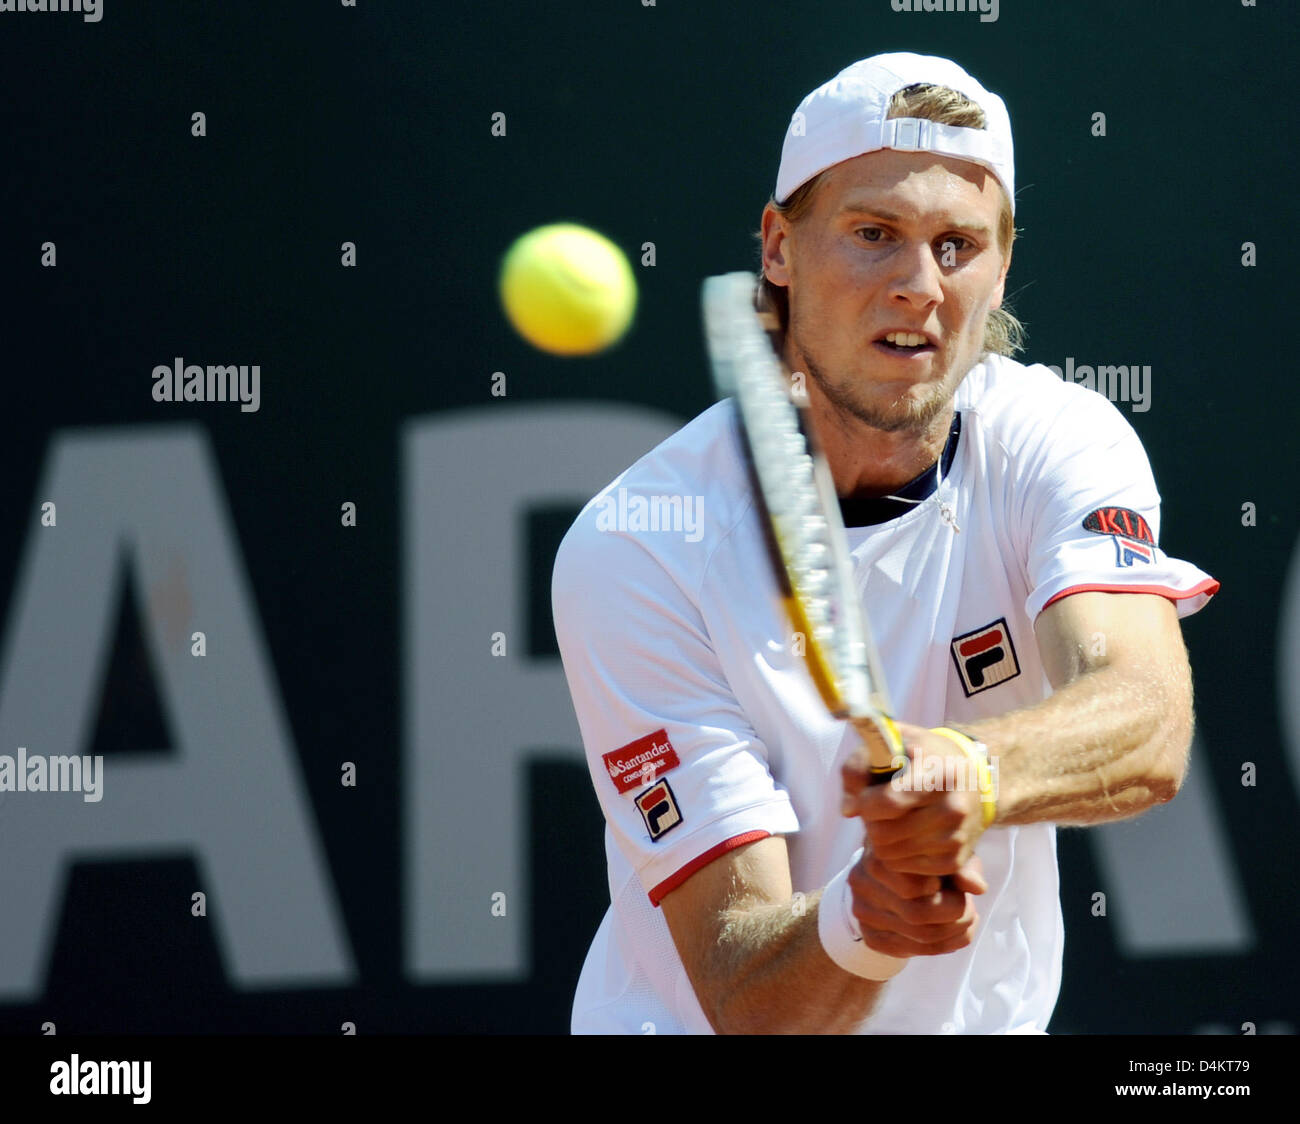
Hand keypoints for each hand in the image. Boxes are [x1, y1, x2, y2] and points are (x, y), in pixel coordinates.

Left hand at [840, 722, 990, 878]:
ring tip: (891, 820)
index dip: (865, 802)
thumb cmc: (919, 756)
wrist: (968, 776)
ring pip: (889, 854)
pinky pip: (904, 869)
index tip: (864, 795)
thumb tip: (849, 810)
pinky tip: (903, 835)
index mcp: (941, 773)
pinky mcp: (955, 860)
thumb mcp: (888, 743)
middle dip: (870, 821)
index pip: (889, 802)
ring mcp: (957, 837)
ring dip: (881, 839)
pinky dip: (895, 855)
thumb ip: (858, 767)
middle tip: (877, 809)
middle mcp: (955, 807)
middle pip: (884, 833)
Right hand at [847, 848, 986, 957]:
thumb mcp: (944, 853)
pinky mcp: (871, 936)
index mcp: (880, 853)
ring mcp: (863, 912)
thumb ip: (962, 866)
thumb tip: (978, 888)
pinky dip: (943, 946)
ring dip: (954, 933)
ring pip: (919, 936)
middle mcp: (863, 881)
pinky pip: (912, 950)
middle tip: (970, 909)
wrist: (888, 874)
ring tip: (968, 920)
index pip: (914, 886)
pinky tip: (954, 934)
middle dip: (956, 916)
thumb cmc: (923, 859)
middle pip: (917, 914)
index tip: (959, 888)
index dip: (948, 892)